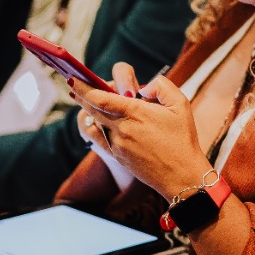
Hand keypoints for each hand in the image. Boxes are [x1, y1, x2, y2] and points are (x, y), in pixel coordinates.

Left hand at [71, 63, 209, 200]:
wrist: (181, 176)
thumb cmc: (182, 138)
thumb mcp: (180, 103)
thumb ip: (160, 86)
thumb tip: (143, 87)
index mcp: (135, 113)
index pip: (100, 97)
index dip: (84, 87)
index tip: (72, 77)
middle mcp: (122, 129)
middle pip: (93, 108)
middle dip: (82, 95)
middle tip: (73, 85)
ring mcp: (117, 145)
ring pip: (98, 123)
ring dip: (94, 111)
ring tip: (91, 101)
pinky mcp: (118, 157)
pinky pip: (101, 138)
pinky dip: (98, 128)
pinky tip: (98, 123)